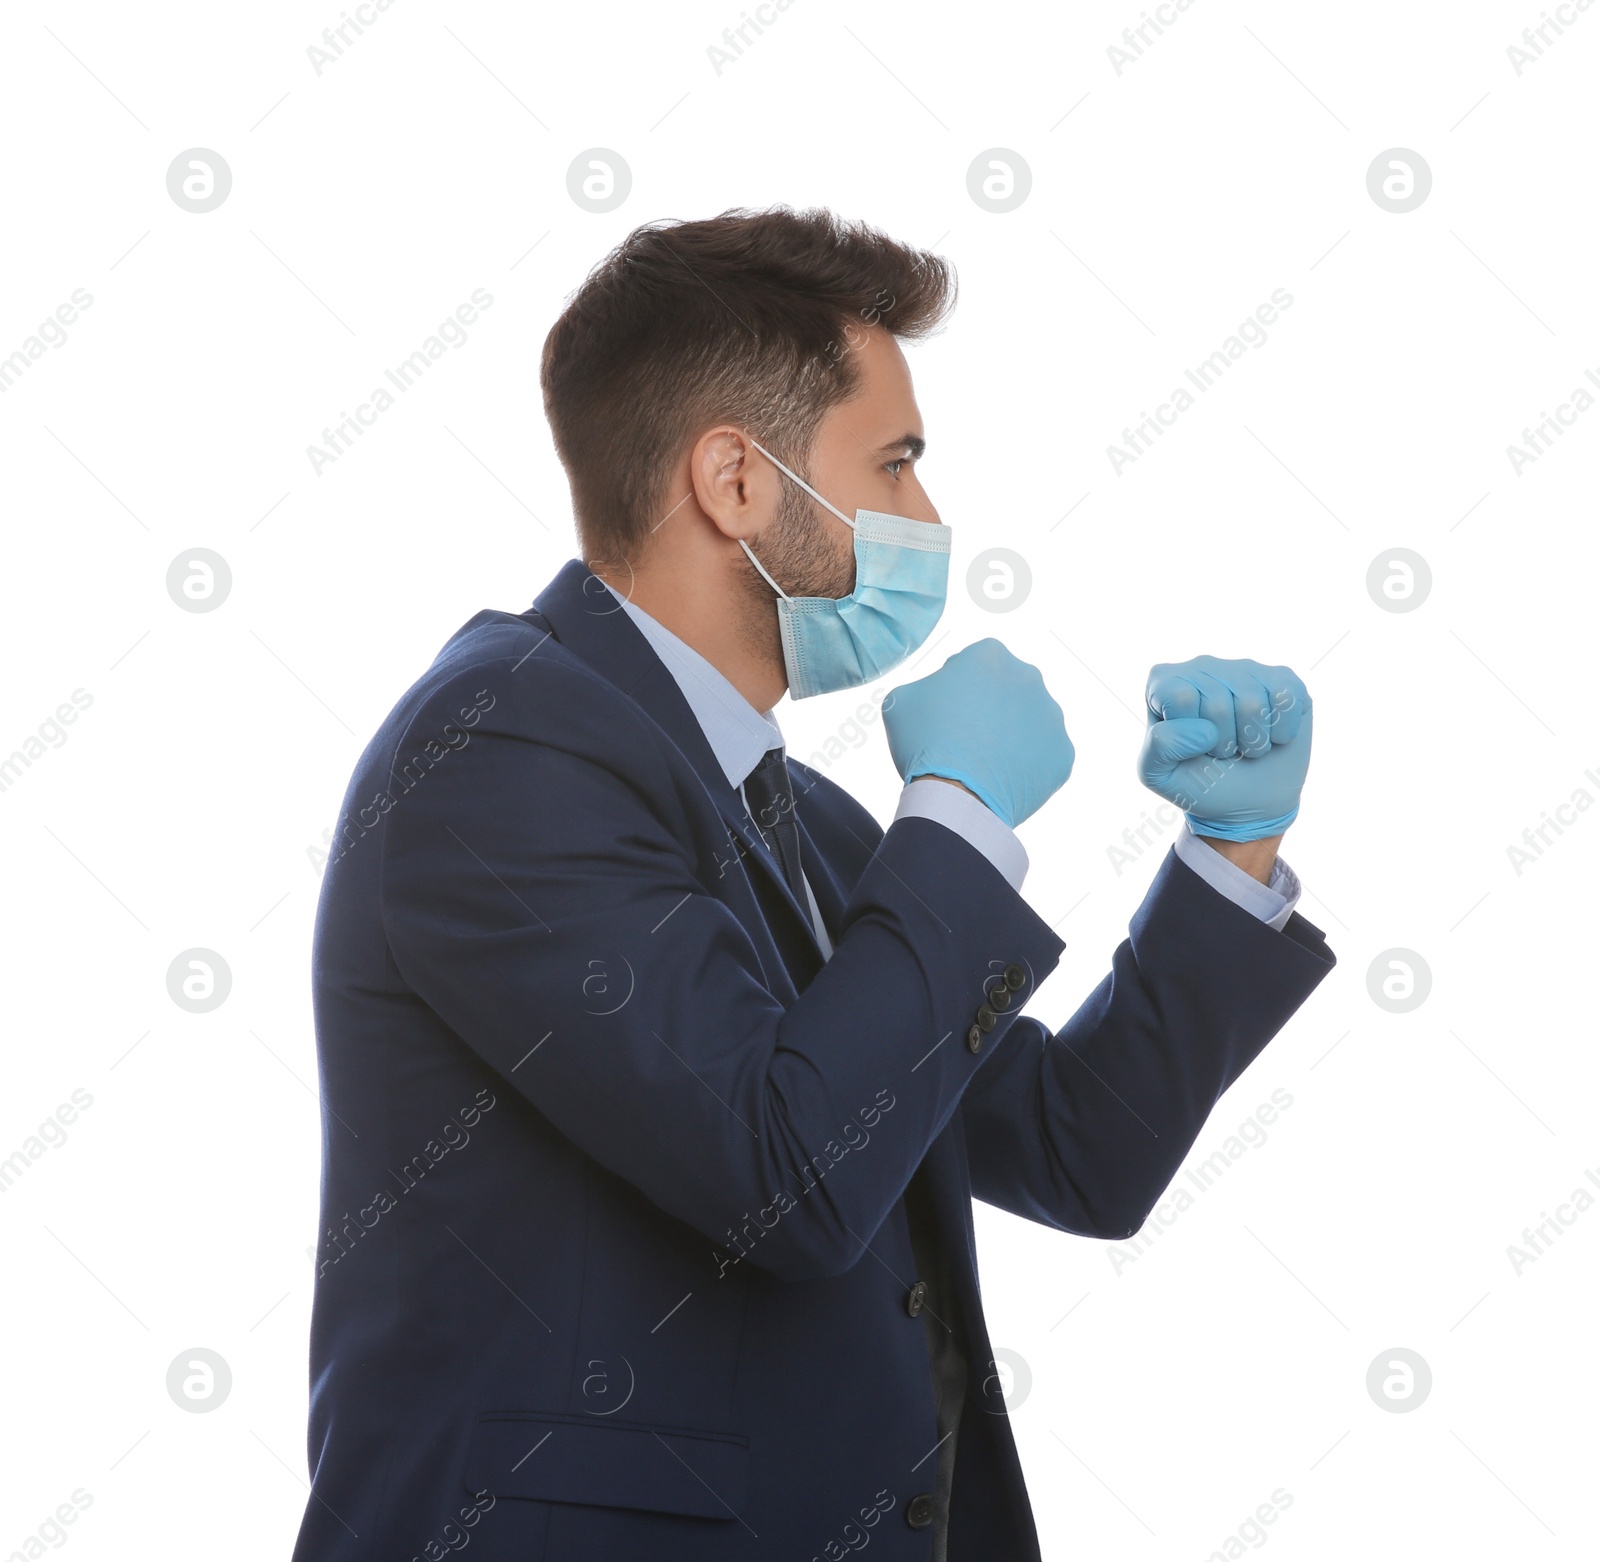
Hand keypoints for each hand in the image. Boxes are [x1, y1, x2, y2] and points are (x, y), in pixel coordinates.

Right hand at [883, 639, 1073, 827]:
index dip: (955, 688)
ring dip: (1011, 735)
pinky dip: (1026, 765)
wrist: (956, 797)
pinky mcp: (1062, 752)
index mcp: (990, 656)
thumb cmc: (925, 744)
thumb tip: (935, 695)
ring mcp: (1050, 717)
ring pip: (1028, 722)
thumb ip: (922, 686)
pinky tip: (1002, 777)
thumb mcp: (900, 700)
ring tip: (984, 761)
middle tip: (965, 738)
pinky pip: (1043, 755)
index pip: (972, 665)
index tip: (945, 712)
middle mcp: (1028, 678)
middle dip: (989, 709)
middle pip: (1005, 690)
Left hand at [1137, 656, 1311, 841]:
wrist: (1248, 799)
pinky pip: (1287, 698)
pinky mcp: (1283, 679)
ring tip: (1246, 745)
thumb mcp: (1160, 774)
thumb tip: (1205, 729)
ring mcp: (1245, 669)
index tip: (1193, 747)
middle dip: (1224, 743)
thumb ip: (1160, 747)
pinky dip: (1282, 732)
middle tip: (1224, 750)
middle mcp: (1203, 666)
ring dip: (1253, 741)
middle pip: (1217, 702)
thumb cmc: (1199, 781)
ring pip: (1253, 702)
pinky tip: (1272, 735)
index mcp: (1165, 683)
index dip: (1190, 735)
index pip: (1180, 696)